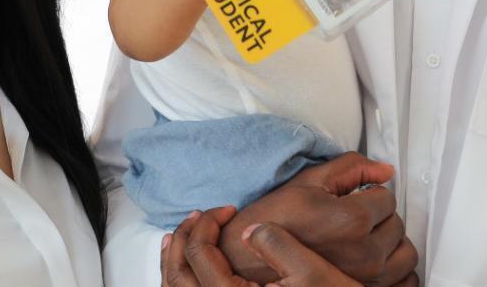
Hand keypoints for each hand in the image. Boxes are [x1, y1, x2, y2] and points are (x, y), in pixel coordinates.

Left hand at [163, 206, 374, 286]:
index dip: (207, 223)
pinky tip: (189, 267)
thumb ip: (279, 246)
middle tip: (200, 215)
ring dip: (173, 261)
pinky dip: (182, 281)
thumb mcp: (313, 272)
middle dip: (184, 237)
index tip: (227, 208)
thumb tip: (251, 230)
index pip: (198, 254)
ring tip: (181, 236)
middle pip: (177, 275)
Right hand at [219, 153, 418, 285]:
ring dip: (389, 241)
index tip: (351, 198)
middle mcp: (365, 253)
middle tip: (353, 216)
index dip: (368, 193)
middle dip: (378, 216)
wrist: (251, 257)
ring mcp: (366, 277)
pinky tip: (375, 259)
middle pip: (396, 222)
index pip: (386, 197)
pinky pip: (403, 280)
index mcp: (353, 220)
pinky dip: (393, 267)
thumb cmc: (276, 219)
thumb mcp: (309, 181)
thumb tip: (385, 170)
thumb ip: (352, 168)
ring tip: (365, 236)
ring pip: (404, 252)